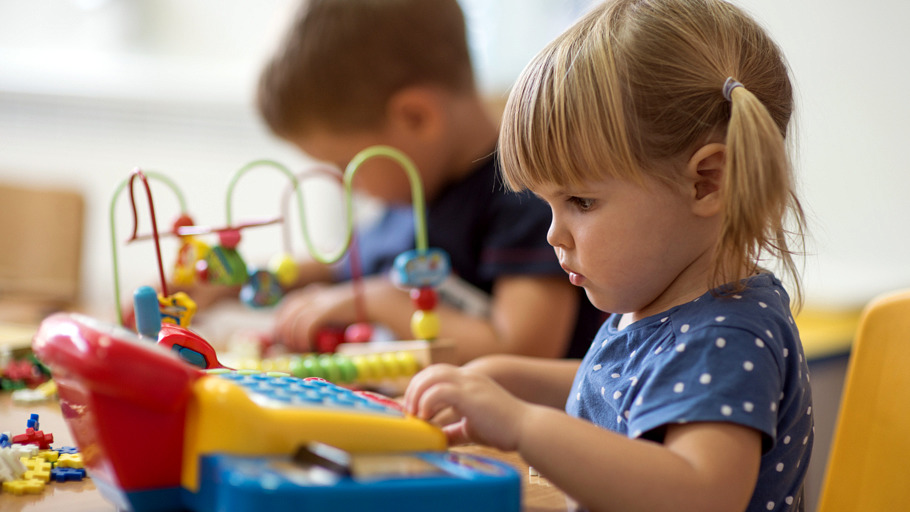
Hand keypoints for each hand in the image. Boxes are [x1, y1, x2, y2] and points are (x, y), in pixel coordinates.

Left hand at [273, 282, 357, 351]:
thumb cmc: (355, 309)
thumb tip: (304, 332)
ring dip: (293, 337)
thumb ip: (320, 315)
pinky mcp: (327, 310)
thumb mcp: (333, 309)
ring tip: (300, 347)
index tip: (282, 333)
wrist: (373, 300)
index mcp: (313, 292)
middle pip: (287, 312)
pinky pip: (307, 325)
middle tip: (288, 344)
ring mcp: (320, 301)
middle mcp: (313, 295)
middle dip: (283, 329)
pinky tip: (308, 346)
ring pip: (294, 320)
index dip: (281, 319)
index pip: (289, 304)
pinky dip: (303, 337)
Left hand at [404, 364, 530, 449]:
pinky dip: (427, 402)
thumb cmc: (503, 429)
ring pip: (431, 377)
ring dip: (418, 395)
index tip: (413, 408)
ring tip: (417, 414)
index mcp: (469, 381)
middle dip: (414, 389)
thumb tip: (436, 440)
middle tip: (410, 411)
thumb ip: (453, 430)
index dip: (420, 388)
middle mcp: (468, 377)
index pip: (436, 373)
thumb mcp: (471, 428)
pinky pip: (439, 391)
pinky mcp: (470, 395)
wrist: (526, 428)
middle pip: (430, 371)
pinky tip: (428, 418)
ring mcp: (469, 384)